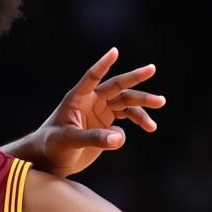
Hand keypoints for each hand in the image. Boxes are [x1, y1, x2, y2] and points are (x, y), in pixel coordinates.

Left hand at [32, 47, 164, 176]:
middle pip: (117, 86)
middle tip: (152, 69)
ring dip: (143, 103)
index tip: (114, 51)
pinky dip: (141, 121)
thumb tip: (119, 138)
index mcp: (77, 99)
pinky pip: (128, 118)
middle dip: (134, 78)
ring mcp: (101, 112)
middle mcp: (91, 101)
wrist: (51, 160)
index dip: (102, 65)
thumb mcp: (69, 141)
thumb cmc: (51, 146)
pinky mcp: (107, 125)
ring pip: (127, 102)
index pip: (91, 78)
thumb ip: (93, 139)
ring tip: (160, 104)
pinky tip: (149, 127)